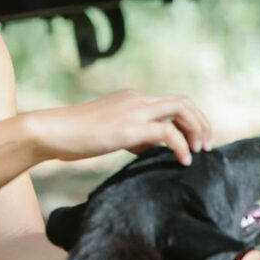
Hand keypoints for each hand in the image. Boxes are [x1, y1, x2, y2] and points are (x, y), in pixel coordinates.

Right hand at [27, 89, 211, 164]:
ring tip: (200, 152)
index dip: (188, 121)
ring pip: (181, 110)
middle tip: (206, 147)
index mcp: (132, 98)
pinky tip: (182, 161)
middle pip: (183, 102)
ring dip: (197, 130)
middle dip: (200, 123)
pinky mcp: (131, 128)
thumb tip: (150, 149)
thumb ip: (133, 136)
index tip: (194, 142)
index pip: (170, 103)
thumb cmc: (75, 136)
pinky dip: (182, 146)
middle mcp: (137, 99)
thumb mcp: (110, 133)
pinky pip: (169, 133)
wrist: (53, 131)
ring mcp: (135, 111)